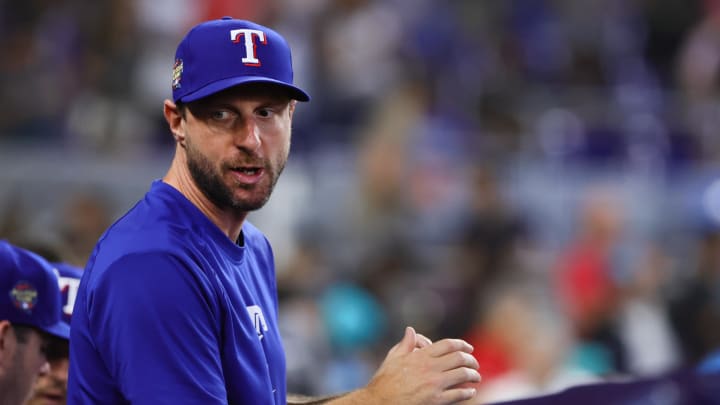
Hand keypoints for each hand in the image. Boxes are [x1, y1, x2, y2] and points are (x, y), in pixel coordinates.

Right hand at [360, 326, 480, 404]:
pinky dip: (468, 392)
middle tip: (474, 364)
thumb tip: (411, 330)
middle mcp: (430, 368)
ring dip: (473, 375)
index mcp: (421, 356)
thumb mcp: (393, 358)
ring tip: (476, 377)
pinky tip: (471, 392)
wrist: (379, 402)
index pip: (448, 345)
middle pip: (459, 358)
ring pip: (462, 375)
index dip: (462, 344)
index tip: (469, 348)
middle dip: (471, 360)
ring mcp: (434, 384)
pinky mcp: (436, 400)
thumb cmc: (384, 381)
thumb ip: (405, 344)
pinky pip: (458, 394)